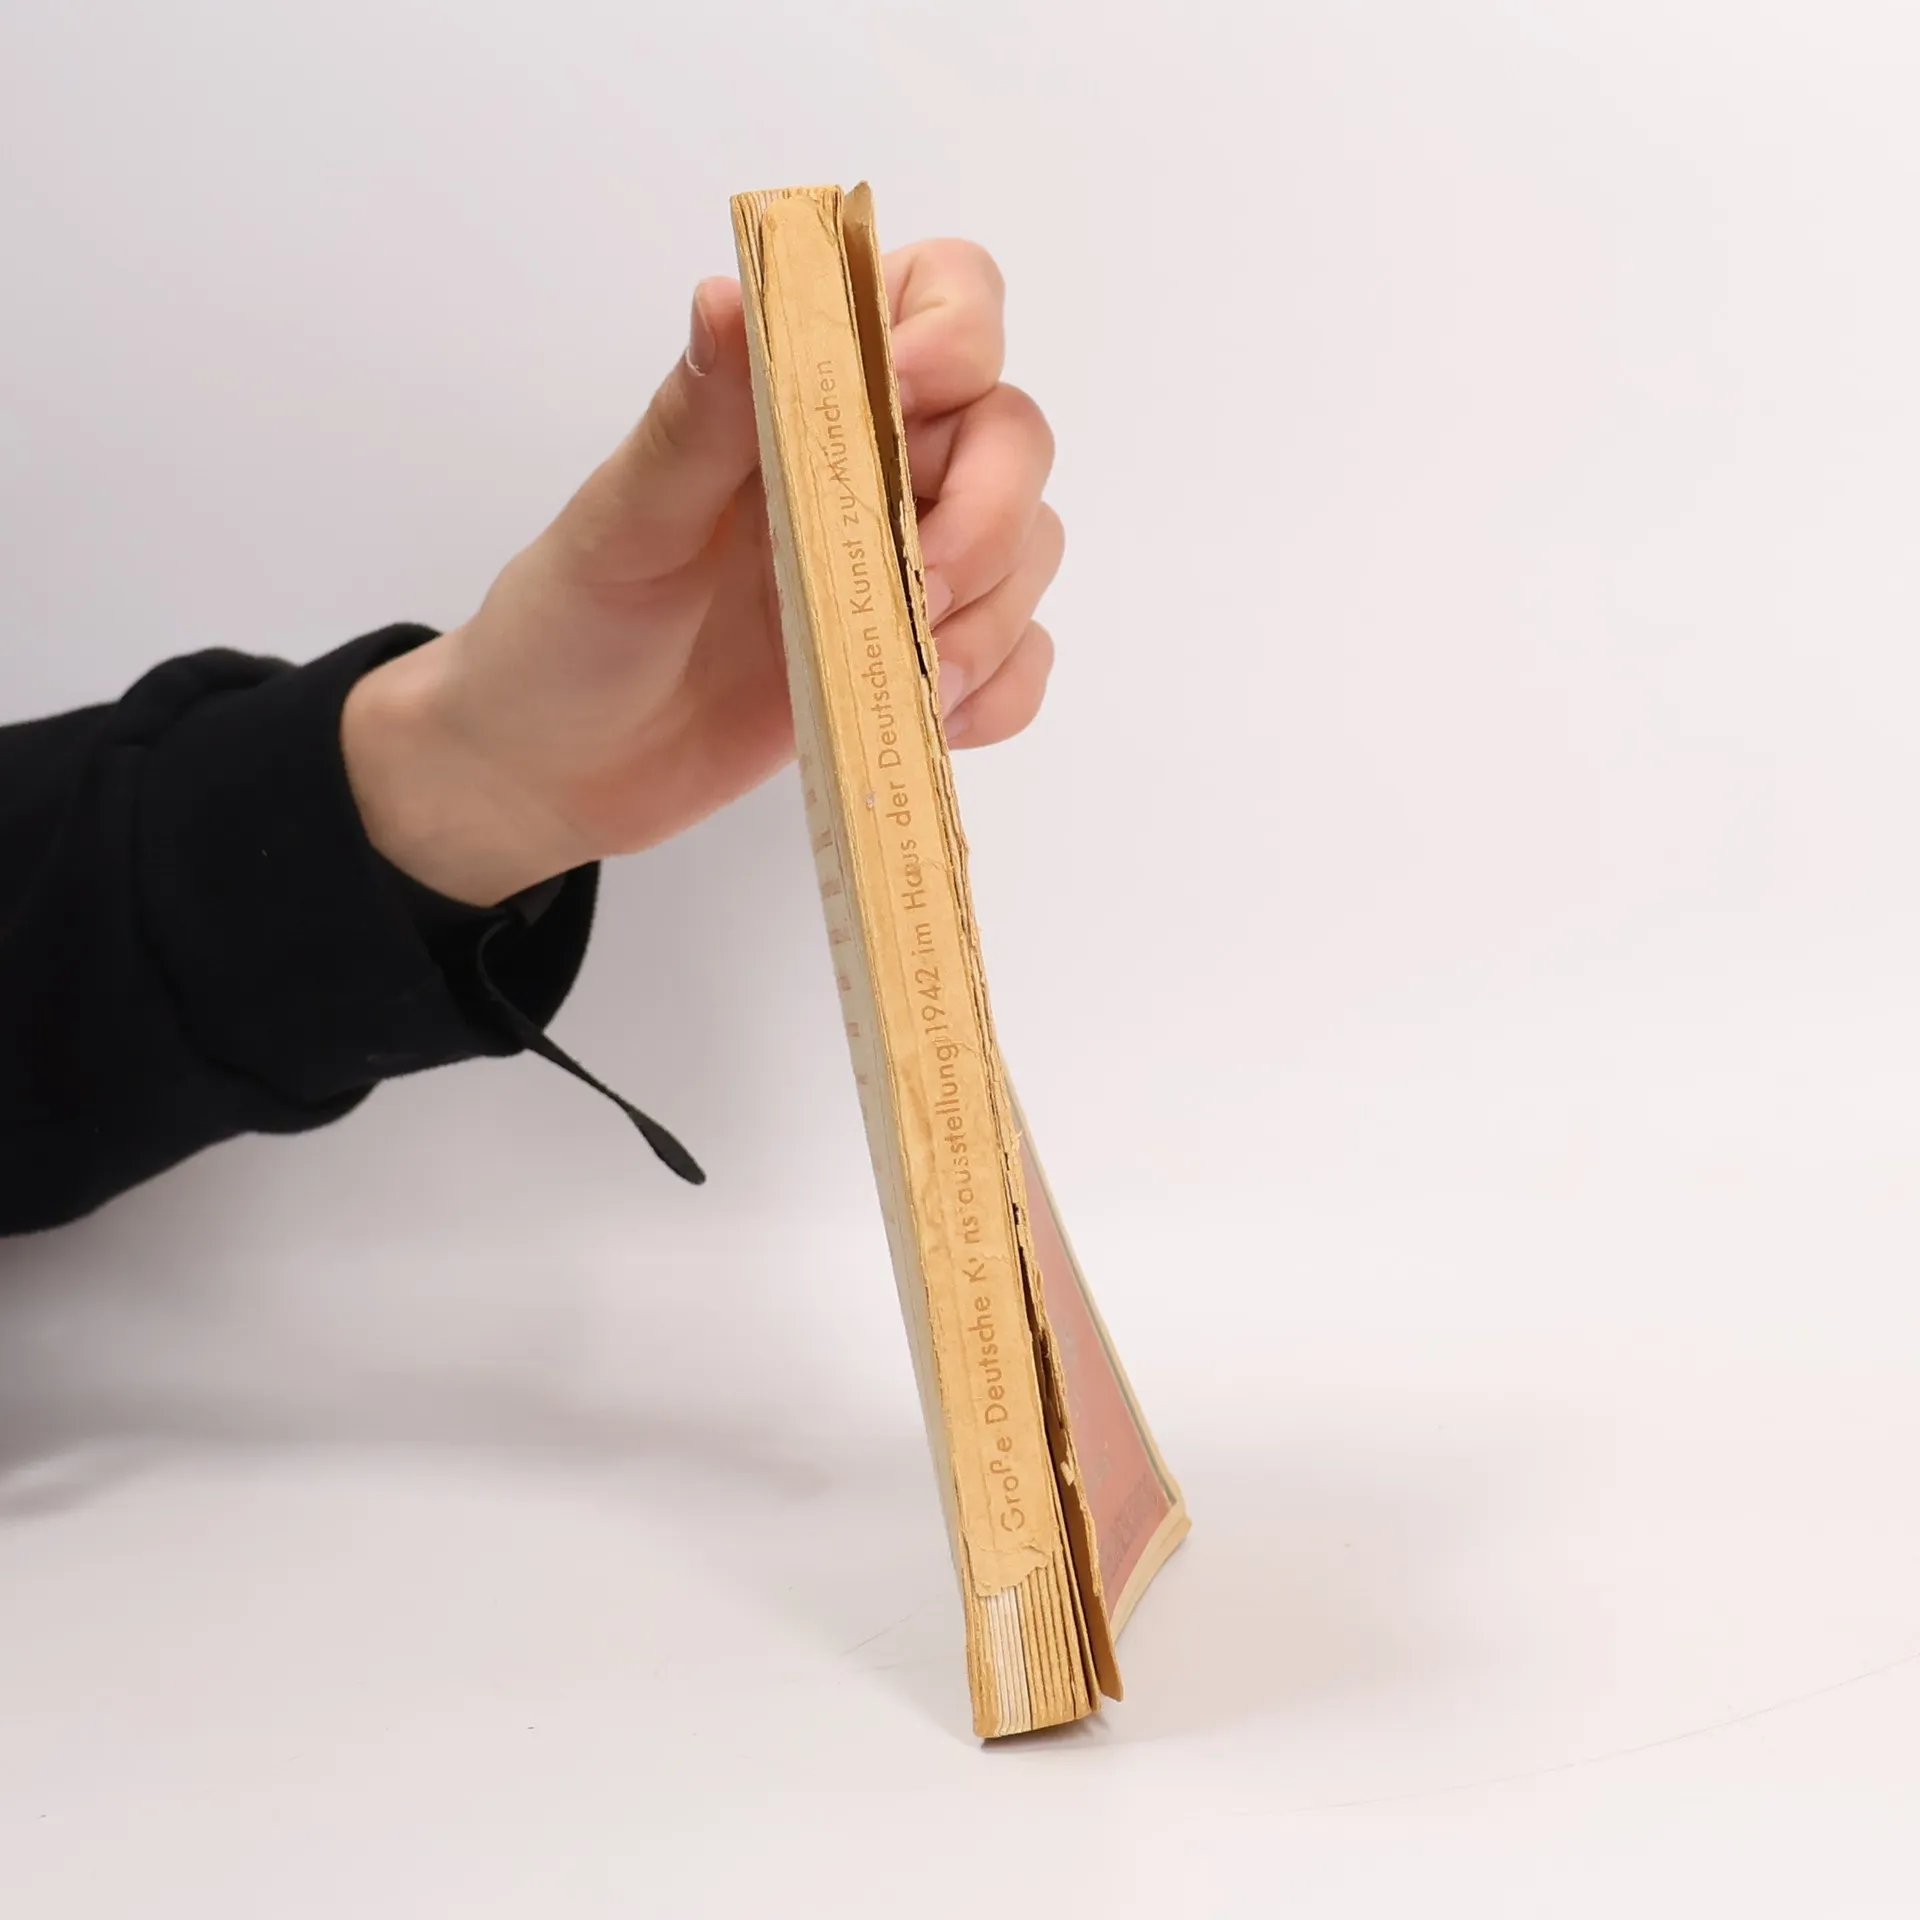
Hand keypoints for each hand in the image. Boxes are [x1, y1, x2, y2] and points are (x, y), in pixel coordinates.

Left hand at [342, 240, 1062, 906]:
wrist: (555, 771)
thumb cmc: (570, 630)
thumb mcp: (620, 522)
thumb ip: (694, 419)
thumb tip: (732, 296)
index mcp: (804, 396)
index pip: (944, 299)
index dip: (958, 334)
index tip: (909, 398)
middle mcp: (874, 466)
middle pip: (1014, 435)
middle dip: (990, 513)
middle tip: (916, 590)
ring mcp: (902, 568)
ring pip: (1029, 549)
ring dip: (991, 614)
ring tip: (912, 673)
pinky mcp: (916, 663)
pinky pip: (1018, 658)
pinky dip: (998, 690)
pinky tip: (932, 716)